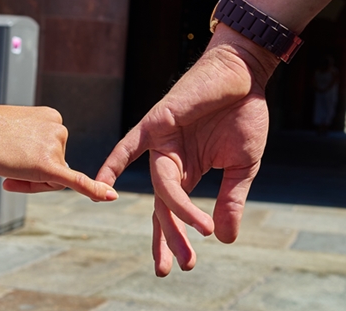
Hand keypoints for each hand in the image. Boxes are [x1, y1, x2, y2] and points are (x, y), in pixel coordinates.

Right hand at [0, 96, 118, 201]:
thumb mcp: (13, 135)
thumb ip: (30, 150)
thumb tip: (43, 171)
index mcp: (53, 119)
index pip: (53, 154)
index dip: (30, 164)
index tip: (7, 155)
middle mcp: (60, 130)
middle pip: (55, 167)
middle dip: (33, 175)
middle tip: (6, 167)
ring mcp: (55, 146)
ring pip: (52, 179)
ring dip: (31, 182)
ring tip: (7, 164)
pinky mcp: (48, 165)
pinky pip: (76, 182)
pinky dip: (94, 190)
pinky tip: (109, 196)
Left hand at [97, 26, 278, 274]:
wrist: (243, 76)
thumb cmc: (243, 116)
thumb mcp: (242, 167)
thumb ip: (231, 201)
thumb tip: (224, 239)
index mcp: (188, 172)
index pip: (175, 212)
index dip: (178, 239)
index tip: (184, 265)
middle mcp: (169, 162)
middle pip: (162, 207)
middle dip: (169, 239)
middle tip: (169, 268)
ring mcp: (160, 144)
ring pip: (161, 186)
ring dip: (177, 212)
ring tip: (196, 233)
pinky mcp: (155, 124)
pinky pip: (129, 146)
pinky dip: (114, 164)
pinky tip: (101, 186)